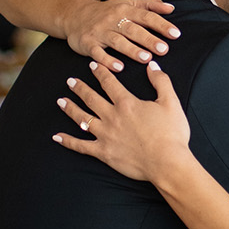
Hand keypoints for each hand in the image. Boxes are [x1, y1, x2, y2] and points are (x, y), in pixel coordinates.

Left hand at [55, 59, 191, 185]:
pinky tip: (56, 137)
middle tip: (70, 81)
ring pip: (82, 118)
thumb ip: (161, 82)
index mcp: (127, 103)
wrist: (167, 163)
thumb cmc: (171, 134)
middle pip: (91, 98)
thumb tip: (152, 65)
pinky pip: (81, 146)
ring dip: (70, 108)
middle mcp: (112, 117)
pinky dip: (68, 141)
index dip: (100, 72)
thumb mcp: (171, 103)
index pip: (109, 83)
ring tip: (61, 101)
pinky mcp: (103, 152)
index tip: (92, 65)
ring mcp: (105, 135)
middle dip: (80, 88)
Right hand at [67, 0, 180, 72]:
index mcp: (125, 10)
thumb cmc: (107, 11)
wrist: (75, 14)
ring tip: (146, 58)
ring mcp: (100, 32)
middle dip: (148, 39)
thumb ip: (149, 5)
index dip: (161, 24)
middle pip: (133, 29)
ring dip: (131, 50)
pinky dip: (107, 60)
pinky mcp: (88, 44)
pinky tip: (119, 68)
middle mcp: (113, 20)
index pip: (146, 16)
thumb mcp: (128, 3)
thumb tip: (171, 7)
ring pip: (117, 41)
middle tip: (164, 49)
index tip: (176, 34)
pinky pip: (98, 53)